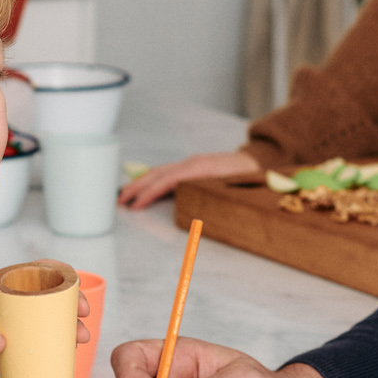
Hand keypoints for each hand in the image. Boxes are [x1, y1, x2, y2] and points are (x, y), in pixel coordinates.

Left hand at [0, 283, 90, 377]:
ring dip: (74, 327)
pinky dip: (63, 346)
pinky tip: (73, 352)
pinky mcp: (24, 345)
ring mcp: (24, 324)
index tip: (74, 286)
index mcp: (9, 284)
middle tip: (83, 315)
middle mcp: (21, 302)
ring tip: (81, 339)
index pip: (41, 271)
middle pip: (56, 297)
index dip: (62, 275)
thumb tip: (0, 343)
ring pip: (56, 321)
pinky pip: (48, 343)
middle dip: (75, 303)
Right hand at [118, 151, 259, 209]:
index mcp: (199, 168)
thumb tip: (197, 215)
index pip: (166, 181)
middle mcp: (191, 163)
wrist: (258, 161)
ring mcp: (190, 163)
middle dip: (136, 187)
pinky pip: (166, 172)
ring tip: (125, 196)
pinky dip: (151, 179)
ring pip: (159, 171)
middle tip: (119, 201)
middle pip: (157, 174)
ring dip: (140, 183)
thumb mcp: (231, 189)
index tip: (135, 205)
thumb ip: (213, 198)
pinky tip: (144, 187)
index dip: (149, 193)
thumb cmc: (247, 177)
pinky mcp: (191, 166)